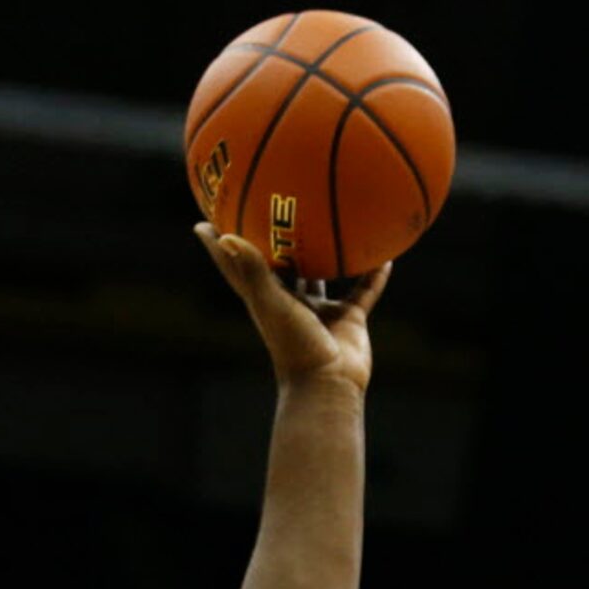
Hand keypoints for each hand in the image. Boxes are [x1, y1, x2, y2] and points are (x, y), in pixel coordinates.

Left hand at [196, 222, 389, 391]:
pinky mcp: (349, 318)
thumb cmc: (294, 347)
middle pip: (281, 263)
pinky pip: (364, 291)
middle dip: (276, 238)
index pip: (237, 266)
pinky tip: (385, 252)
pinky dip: (374, 274)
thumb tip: (223, 236)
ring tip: (333, 220)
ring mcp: (321, 309)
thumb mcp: (270, 304)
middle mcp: (291, 300)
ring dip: (329, 252)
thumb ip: (251, 271)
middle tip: (274, 203)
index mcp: (265, 298)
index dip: (220, 245)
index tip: (203, 221)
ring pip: (325, 273)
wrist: (328, 384)